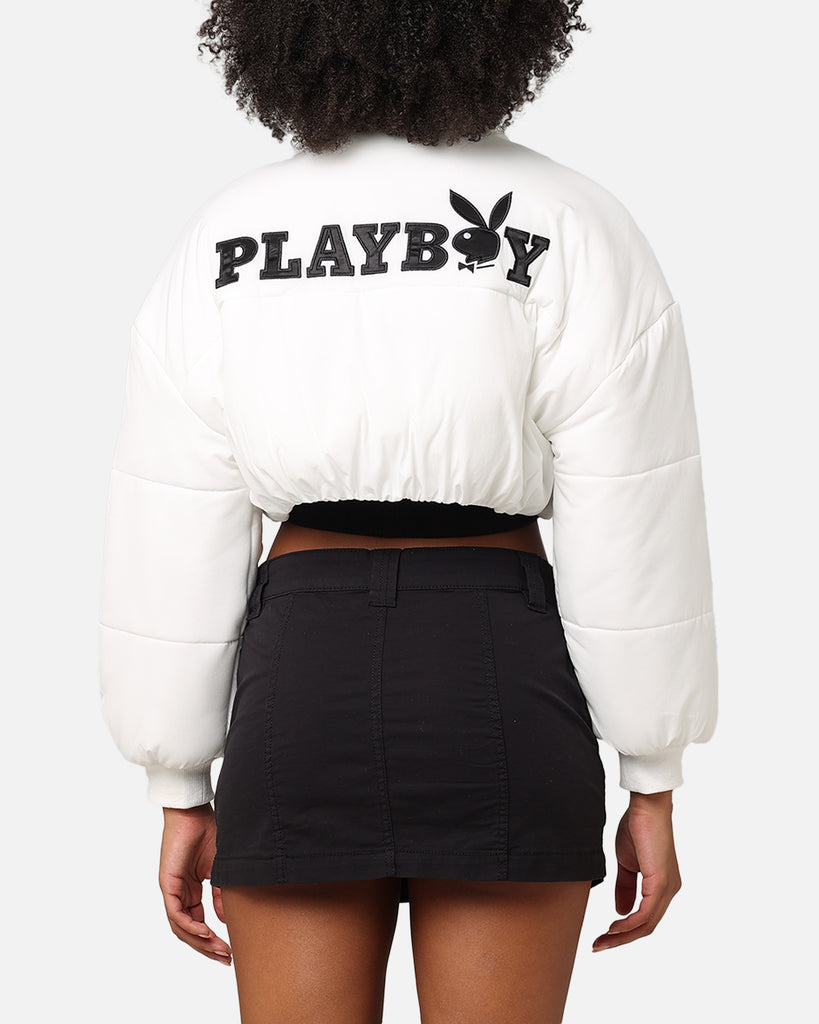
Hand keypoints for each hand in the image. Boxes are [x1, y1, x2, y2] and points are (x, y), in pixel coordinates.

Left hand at [159, 803, 232, 965]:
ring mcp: (172, 891)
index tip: (229, 950)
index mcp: (190, 890)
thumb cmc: (207, 832)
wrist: (193, 812)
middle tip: (225, 959)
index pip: (198, 922)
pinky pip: (176, 913)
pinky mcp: (168, 885)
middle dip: (207, 948)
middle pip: (188, 931)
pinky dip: (190, 926)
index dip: (212, 939)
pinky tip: (206, 932)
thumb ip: (219, 894)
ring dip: (199, 942)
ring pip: (181, 927)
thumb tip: (223, 918)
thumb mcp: (219, 869)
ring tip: (218, 950)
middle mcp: (179, 894)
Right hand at [591, 790, 681, 951]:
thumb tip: (620, 911)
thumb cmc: (637, 828)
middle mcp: (669, 891)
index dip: (623, 931)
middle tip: (597, 945)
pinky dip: (628, 924)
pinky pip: (646, 913)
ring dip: (622, 936)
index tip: (602, 936)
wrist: (645, 807)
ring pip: (646, 925)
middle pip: (646, 927)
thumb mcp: (627, 863)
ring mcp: (667, 889)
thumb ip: (625, 887)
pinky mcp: (661, 883)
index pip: (644, 918)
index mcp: (661, 886)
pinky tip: (613, 927)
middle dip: (620, 939)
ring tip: (601, 940)